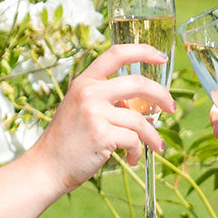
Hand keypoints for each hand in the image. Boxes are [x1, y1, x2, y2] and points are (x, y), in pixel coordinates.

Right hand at [33, 44, 174, 193]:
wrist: (47, 166)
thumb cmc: (66, 140)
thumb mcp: (80, 108)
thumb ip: (104, 100)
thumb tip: (138, 103)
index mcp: (84, 82)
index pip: (115, 54)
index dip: (142, 51)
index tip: (160, 57)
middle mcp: (89, 92)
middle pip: (137, 83)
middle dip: (161, 95)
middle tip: (171, 108)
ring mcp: (95, 113)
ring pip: (140, 119)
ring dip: (152, 135)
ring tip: (156, 145)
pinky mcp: (102, 135)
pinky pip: (133, 140)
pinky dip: (138, 152)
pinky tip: (132, 158)